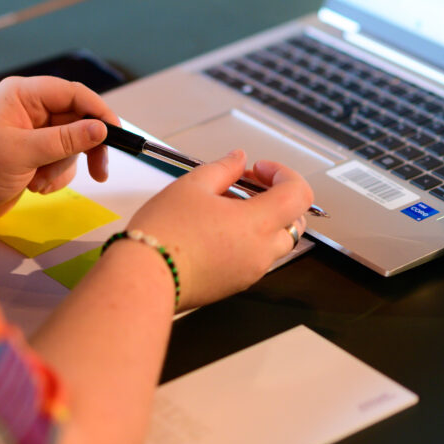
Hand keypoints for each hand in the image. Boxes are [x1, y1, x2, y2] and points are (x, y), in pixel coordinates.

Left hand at [0, 76, 119, 223]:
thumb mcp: (23, 153)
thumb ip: (65, 140)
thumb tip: (101, 129)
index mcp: (22, 95)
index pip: (72, 93)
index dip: (98, 111)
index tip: (116, 133)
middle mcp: (29, 109)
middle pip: (77, 120)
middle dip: (81, 149)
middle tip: (100, 171)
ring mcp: (31, 133)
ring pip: (71, 145)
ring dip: (61, 168)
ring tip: (38, 182)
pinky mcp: (32, 155)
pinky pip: (60, 161)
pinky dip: (54, 176)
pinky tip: (34, 186)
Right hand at [121, 150, 312, 309]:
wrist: (144, 277)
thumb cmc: (165, 233)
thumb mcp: (192, 185)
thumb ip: (223, 168)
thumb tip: (237, 159)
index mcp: (258, 223)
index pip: (299, 194)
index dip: (284, 174)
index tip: (260, 169)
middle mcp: (262, 251)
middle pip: (294, 221)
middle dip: (277, 198)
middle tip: (247, 184)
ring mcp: (251, 271)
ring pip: (276, 241)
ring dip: (262, 220)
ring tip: (226, 206)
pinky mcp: (235, 284)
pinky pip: (255, 258)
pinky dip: (248, 239)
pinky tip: (217, 228)